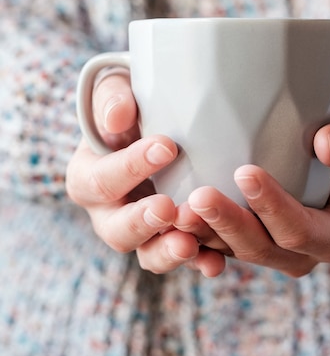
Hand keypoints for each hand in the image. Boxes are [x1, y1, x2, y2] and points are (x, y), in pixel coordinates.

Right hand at [66, 70, 225, 276]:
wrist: (154, 127)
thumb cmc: (131, 109)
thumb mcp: (116, 93)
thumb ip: (112, 99)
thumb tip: (117, 117)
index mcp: (88, 178)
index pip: (101, 180)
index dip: (131, 166)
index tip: (166, 146)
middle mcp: (109, 214)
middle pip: (116, 230)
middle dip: (141, 222)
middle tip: (167, 207)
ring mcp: (142, 232)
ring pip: (148, 254)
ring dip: (168, 251)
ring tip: (189, 244)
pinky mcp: (172, 239)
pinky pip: (183, 259)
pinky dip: (199, 262)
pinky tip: (216, 262)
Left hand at [179, 105, 329, 276]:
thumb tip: (327, 145)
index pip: (303, 231)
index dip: (275, 209)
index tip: (246, 173)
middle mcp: (301, 251)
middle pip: (261, 249)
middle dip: (229, 226)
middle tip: (198, 197)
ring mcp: (269, 248)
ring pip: (230, 251)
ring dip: (202, 234)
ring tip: (174, 209)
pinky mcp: (243, 236)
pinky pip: (214, 243)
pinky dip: (193, 234)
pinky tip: (168, 214)